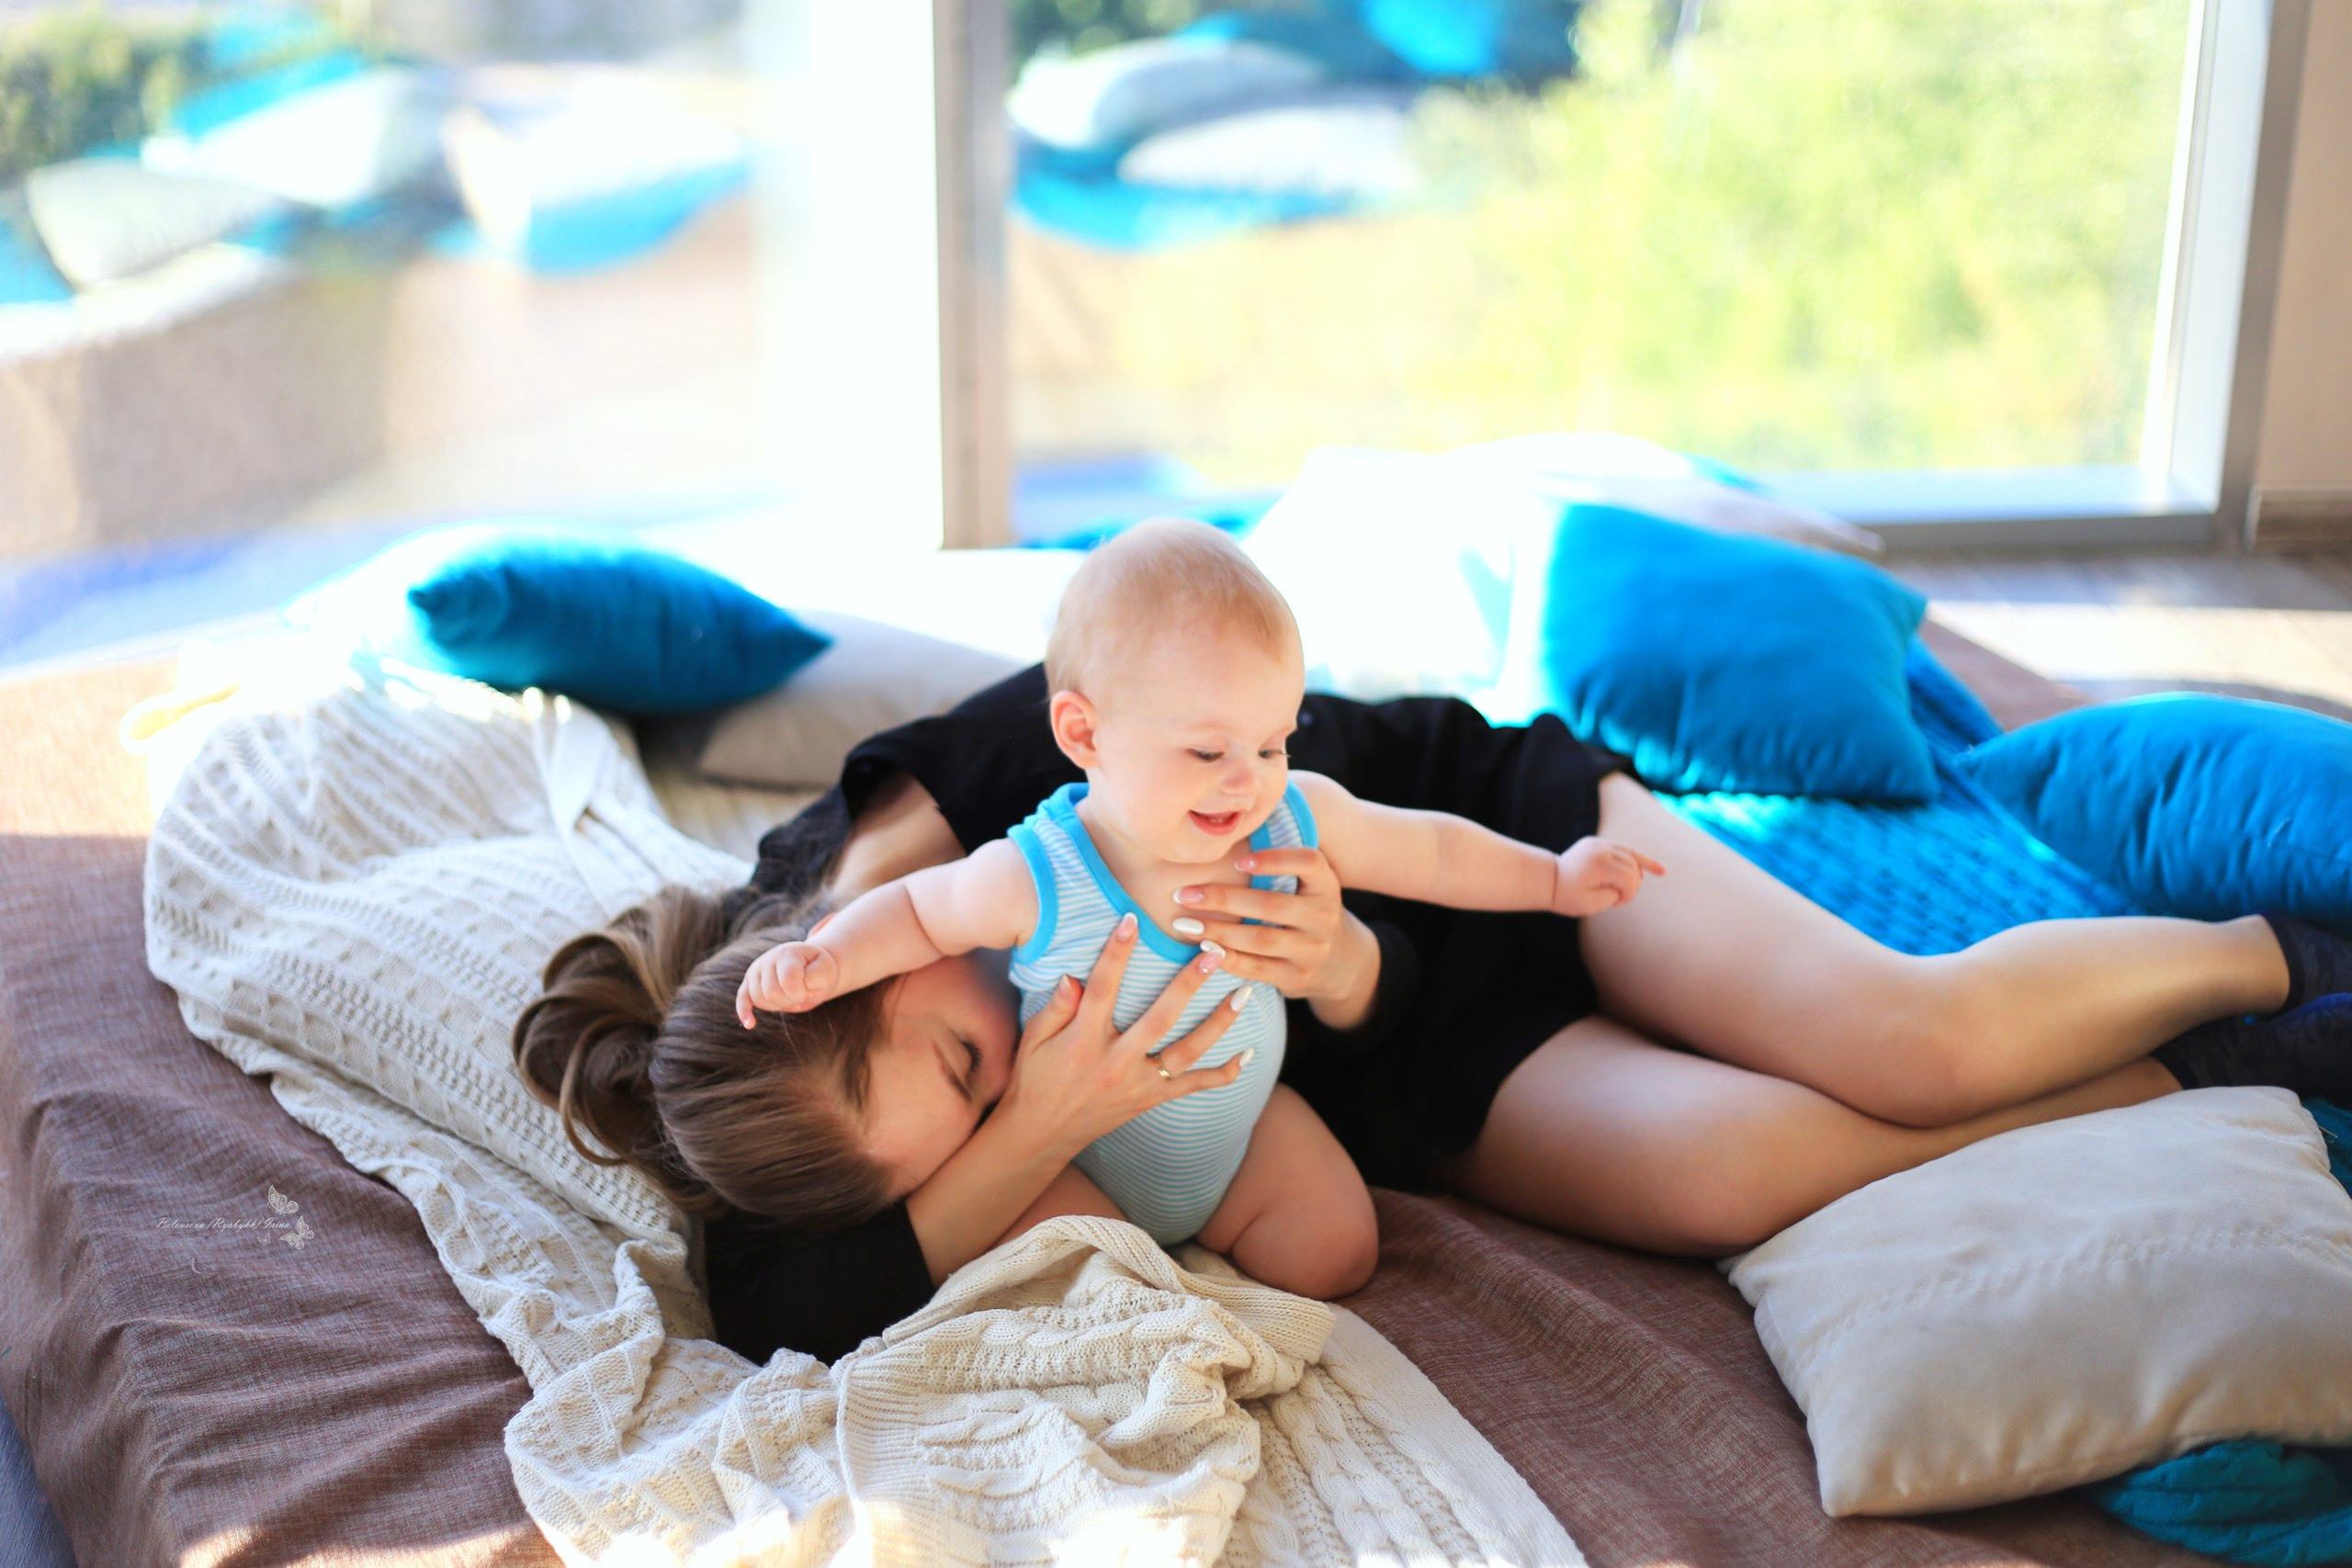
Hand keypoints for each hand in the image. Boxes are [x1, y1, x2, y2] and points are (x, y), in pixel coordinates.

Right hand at [735, 940, 840, 1024]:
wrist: (809, 963)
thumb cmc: (818, 968)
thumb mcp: (826, 969)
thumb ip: (817, 975)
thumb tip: (800, 985)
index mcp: (787, 953)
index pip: (787, 981)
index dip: (799, 993)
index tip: (808, 991)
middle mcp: (768, 959)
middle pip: (771, 993)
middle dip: (789, 1000)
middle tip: (800, 994)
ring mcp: (756, 970)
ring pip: (759, 999)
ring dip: (778, 1005)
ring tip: (790, 996)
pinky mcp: (749, 982)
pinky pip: (742, 999)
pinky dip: (744, 1012)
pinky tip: (750, 1024)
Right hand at [993, 911, 1253, 1159]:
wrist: (1040, 1135)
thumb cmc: (1034, 1079)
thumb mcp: (1034, 1040)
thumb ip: (1056, 1007)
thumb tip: (1073, 976)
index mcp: (1083, 1041)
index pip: (1102, 989)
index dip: (1116, 953)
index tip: (1132, 920)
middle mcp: (1115, 1062)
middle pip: (1159, 1018)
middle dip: (1189, 985)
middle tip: (1214, 955)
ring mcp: (1137, 1084)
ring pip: (1186, 1052)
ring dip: (1217, 1024)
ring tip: (1243, 995)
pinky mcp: (1150, 1100)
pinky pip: (1192, 1087)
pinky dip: (1222, 1074)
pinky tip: (1248, 1055)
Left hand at [1168, 847, 1365, 1005]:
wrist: (1334, 960)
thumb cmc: (1301, 908)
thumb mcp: (1305, 883)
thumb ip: (1277, 860)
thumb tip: (1228, 825)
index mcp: (1326, 884)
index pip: (1308, 863)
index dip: (1274, 859)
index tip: (1237, 859)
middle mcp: (1324, 916)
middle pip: (1270, 904)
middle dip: (1222, 898)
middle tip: (1184, 893)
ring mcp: (1313, 950)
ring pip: (1259, 938)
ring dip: (1216, 930)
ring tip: (1184, 922)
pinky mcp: (1296, 977)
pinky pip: (1256, 968)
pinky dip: (1226, 958)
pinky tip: (1202, 948)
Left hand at [1553, 836, 1666, 916]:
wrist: (1547, 880)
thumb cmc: (1566, 897)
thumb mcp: (1590, 905)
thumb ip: (1613, 896)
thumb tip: (1628, 885)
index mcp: (1599, 865)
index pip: (1629, 880)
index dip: (1628, 895)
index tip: (1616, 904)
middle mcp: (1601, 850)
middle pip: (1633, 867)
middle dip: (1633, 885)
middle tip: (1619, 898)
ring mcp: (1599, 843)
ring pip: (1631, 855)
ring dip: (1641, 868)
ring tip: (1660, 872)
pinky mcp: (1597, 842)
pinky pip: (1623, 848)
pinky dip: (1638, 857)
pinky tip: (1657, 867)